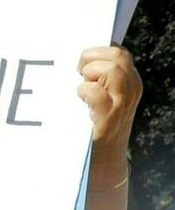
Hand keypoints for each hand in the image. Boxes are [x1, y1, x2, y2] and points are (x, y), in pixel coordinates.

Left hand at [80, 46, 139, 178]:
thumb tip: (79, 59)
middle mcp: (131, 88)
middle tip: (78, 72)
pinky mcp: (109, 116)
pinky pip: (95, 92)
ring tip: (82, 86)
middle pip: (118, 56)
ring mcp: (122, 102)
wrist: (103, 157)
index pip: (119, 52)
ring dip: (90, 73)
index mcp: (130, 81)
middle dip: (92, 57)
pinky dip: (83, 91)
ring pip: (112, 68)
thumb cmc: (96, 123)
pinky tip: (79, 100)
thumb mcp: (103, 96)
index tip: (82, 64)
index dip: (98, 51)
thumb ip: (99, 78)